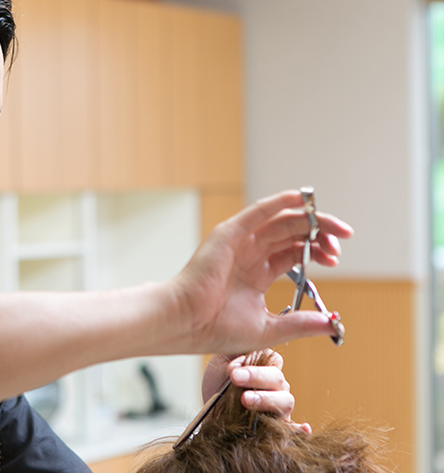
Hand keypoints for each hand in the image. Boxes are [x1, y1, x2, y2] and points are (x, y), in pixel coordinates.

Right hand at [171, 190, 352, 354]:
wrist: (187, 323)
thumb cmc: (216, 328)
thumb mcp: (269, 328)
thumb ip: (300, 323)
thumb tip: (332, 323)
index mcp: (257, 273)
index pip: (293, 252)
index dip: (317, 251)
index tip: (336, 259)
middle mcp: (249, 254)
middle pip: (292, 234)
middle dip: (320, 235)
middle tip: (340, 243)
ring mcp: (239, 242)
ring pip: (281, 221)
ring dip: (309, 220)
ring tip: (333, 227)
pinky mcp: (229, 233)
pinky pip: (259, 211)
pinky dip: (281, 202)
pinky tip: (303, 199)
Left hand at [203, 350, 311, 433]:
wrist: (211, 406)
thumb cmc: (220, 379)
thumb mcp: (222, 361)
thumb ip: (232, 358)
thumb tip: (236, 368)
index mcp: (267, 366)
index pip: (273, 360)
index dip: (254, 363)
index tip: (232, 370)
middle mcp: (277, 386)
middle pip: (278, 379)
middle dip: (257, 377)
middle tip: (235, 379)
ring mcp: (279, 407)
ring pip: (285, 401)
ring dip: (267, 400)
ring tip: (245, 400)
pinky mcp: (275, 426)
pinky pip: (292, 429)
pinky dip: (299, 429)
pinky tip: (304, 428)